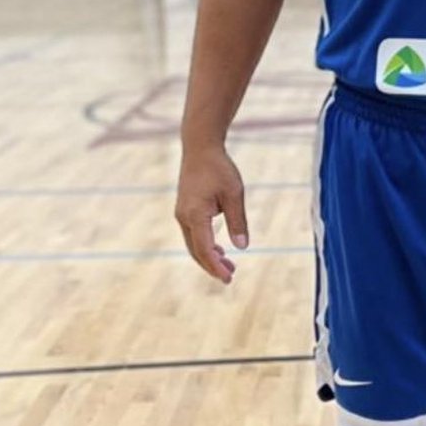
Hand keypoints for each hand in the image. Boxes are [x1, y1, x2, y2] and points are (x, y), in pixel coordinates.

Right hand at [175, 148, 248, 284]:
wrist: (200, 148)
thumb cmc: (219, 168)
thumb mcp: (234, 193)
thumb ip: (237, 221)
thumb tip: (242, 246)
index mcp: (195, 215)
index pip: (205, 249)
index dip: (216, 266)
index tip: (228, 278)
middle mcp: (184, 217)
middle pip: (196, 251)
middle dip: (212, 266)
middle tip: (230, 277)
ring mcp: (182, 214)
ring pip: (194, 244)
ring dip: (209, 256)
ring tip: (229, 266)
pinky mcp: (185, 210)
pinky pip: (194, 234)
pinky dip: (205, 245)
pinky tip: (220, 249)